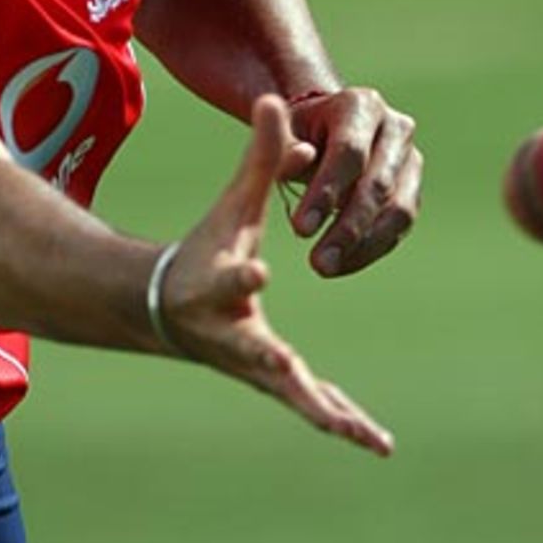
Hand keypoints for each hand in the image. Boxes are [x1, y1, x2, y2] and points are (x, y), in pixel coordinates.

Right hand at [158, 95, 393, 457]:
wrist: (170, 308)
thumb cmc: (207, 248)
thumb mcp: (232, 205)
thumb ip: (258, 159)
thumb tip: (277, 102)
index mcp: (219, 287)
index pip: (230, 278)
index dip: (240, 274)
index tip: (255, 271)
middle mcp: (234, 334)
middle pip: (263, 359)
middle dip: (288, 375)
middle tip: (310, 392)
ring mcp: (254, 365)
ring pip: (295, 394)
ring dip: (331, 416)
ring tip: (370, 439)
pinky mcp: (273, 380)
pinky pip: (310, 403)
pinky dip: (339, 420)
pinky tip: (372, 440)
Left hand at [282, 88, 421, 277]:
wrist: (324, 131)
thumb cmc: (298, 133)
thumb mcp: (283, 135)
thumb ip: (283, 148)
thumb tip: (296, 160)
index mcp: (361, 105)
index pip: (349, 152)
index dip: (326, 193)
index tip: (299, 231)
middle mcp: (396, 127)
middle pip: (378, 184)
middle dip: (347, 228)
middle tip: (318, 262)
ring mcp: (411, 159)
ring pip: (398, 210)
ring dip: (363, 245)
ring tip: (326, 268)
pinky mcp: (413, 188)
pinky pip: (399, 226)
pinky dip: (369, 249)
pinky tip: (340, 265)